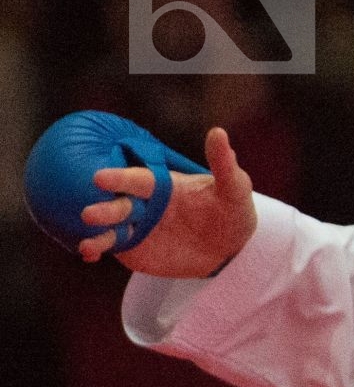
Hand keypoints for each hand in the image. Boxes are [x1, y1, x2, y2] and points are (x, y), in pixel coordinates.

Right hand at [77, 126, 256, 275]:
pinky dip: (97, 248)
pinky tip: (87, 253)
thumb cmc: (231, 212)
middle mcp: (144, 202)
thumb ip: (223, 165)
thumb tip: (218, 132)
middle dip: (104, 208)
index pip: (138, 179)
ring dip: (97, 233)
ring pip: (111, 226)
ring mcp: (136, 225)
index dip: (120, 178)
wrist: (229, 248)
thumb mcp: (234, 190)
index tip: (99, 177)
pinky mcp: (133, 247)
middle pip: (120, 204)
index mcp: (162, 184)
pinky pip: (111, 246)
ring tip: (87, 243)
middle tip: (89, 214)